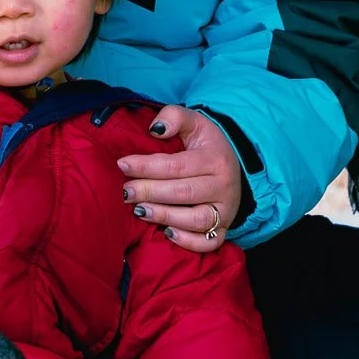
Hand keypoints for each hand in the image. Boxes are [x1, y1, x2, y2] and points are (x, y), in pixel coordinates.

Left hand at [117, 106, 243, 253]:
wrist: (235, 164)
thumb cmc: (207, 145)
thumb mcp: (196, 122)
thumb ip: (175, 116)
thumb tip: (155, 129)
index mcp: (215, 159)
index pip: (176, 165)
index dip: (146, 166)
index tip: (123, 165)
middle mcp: (224, 186)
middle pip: (182, 193)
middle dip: (149, 192)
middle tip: (126, 191)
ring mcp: (226, 210)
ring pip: (195, 220)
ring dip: (164, 216)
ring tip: (139, 210)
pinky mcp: (224, 228)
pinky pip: (210, 242)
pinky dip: (188, 242)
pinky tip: (167, 233)